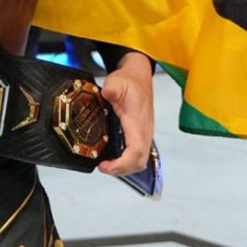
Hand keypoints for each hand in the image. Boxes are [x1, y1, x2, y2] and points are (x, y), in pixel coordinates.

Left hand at [97, 51, 154, 175]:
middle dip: (121, 170)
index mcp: (138, 123)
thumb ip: (112, 88)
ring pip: (139, 161)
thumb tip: (107, 92)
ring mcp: (144, 135)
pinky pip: (137, 155)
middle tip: (102, 167)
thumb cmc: (129, 81)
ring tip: (106, 166)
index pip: (135, 151)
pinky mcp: (140, 135)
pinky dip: (126, 162)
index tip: (105, 165)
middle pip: (138, 162)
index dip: (121, 164)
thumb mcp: (118, 82)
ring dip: (124, 168)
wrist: (138, 77)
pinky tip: (113, 159)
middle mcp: (144, 132)